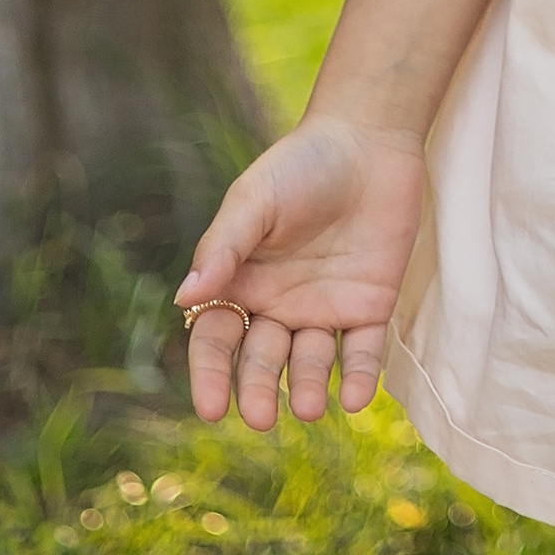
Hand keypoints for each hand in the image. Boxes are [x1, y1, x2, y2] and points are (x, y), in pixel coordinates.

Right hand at [175, 116, 428, 429]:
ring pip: (312, 362)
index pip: (217, 340)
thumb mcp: (254, 200)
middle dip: (259, 389)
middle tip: (261, 417)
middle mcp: (278, 305)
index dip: (211, 375)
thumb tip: (184, 298)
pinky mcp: (370, 306)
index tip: (211, 408)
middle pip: (262, 360)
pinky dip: (360, 376)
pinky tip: (355, 399)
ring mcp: (324, 308)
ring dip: (310, 386)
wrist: (370, 138)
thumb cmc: (302, 164)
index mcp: (241, 283)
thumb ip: (224, 247)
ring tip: (310, 407)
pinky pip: (363, 351)